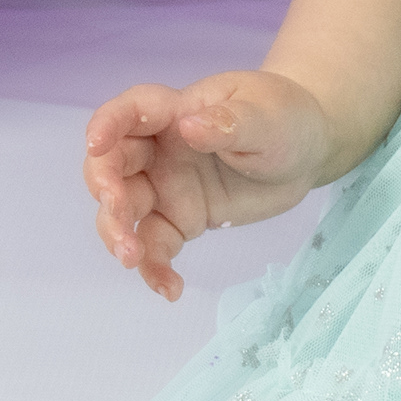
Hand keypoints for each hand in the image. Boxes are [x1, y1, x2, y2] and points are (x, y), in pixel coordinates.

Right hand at [82, 70, 332, 301]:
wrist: (304, 153)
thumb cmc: (282, 119)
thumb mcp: (264, 117)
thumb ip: (227, 123)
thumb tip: (188, 126)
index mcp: (175, 112)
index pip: (131, 111)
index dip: (107, 124)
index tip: (96, 143)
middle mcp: (160, 150)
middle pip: (113, 164)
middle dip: (105, 187)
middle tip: (117, 212)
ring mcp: (166, 187)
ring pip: (124, 210)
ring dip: (118, 233)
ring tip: (132, 258)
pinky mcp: (181, 220)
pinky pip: (156, 245)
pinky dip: (155, 268)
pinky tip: (169, 289)